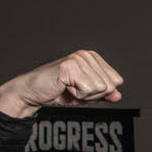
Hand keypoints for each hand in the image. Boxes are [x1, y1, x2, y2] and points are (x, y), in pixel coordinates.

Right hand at [0, 49, 123, 118]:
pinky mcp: (69, 66)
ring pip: (100, 88)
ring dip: (84, 95)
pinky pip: (88, 89)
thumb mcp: (86, 95)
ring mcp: (78, 59)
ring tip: (68, 88)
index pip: (116, 81)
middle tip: (73, 90)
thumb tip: (118, 95)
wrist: (32, 93)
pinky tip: (64, 87)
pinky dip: (77, 96)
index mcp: (93, 58)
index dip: (101, 92)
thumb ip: (103, 94)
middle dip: (93, 95)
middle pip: (110, 85)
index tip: (82, 89)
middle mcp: (87, 55)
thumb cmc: (58, 92)